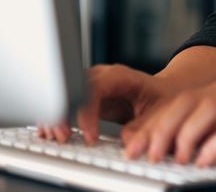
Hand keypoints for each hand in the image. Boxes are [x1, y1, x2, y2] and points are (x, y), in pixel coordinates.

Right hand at [38, 64, 166, 144]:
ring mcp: (91, 86)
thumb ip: (144, 125)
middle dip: (64, 113)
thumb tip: (126, 140)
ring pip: (65, 95)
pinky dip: (57, 118)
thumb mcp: (160, 111)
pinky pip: (66, 104)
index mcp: (119, 75)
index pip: (95, 88)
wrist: (163, 92)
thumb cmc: (162, 97)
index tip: (91, 136)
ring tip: (57, 137)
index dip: (88, 112)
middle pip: (73, 88)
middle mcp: (102, 77)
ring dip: (56, 116)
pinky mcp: (86, 98)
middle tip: (63, 137)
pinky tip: (52, 132)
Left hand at [121, 80, 215, 165]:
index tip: (132, 148)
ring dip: (185, 135)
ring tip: (176, 159)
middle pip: (185, 103)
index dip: (149, 125)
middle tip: (146, 155)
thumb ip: (200, 132)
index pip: (174, 103)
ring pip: (206, 110)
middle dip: (160, 129)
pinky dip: (215, 145)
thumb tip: (161, 147)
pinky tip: (204, 161)